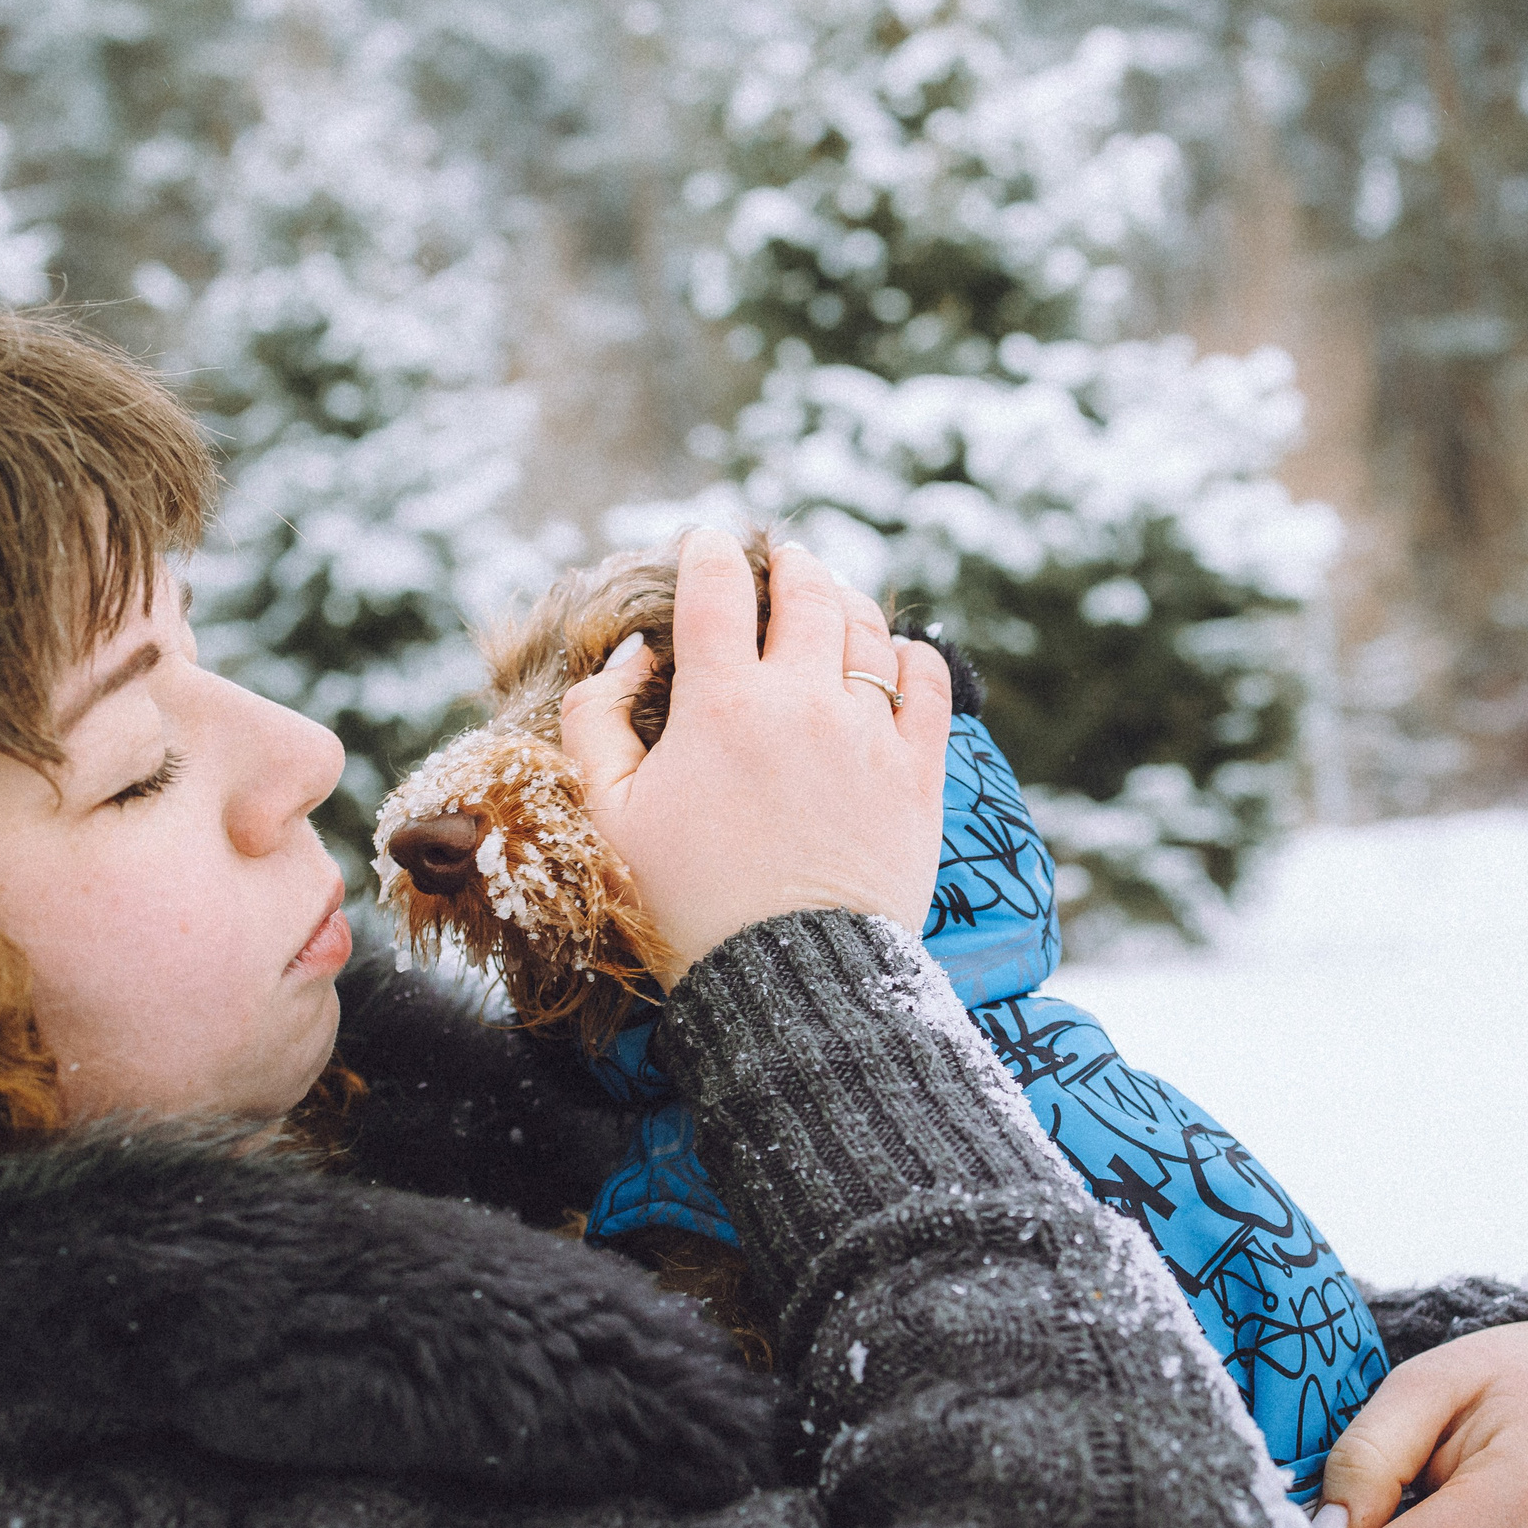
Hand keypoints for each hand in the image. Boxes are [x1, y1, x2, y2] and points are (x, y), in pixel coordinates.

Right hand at [559, 530, 950, 981]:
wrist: (787, 982)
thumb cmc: (682, 906)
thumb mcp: (607, 815)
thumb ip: (597, 719)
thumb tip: (636, 653)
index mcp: (719, 704)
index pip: (715, 586)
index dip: (709, 551)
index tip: (706, 545)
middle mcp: (801, 701)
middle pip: (806, 590)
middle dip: (789, 564)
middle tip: (779, 564)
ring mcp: (868, 735)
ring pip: (869, 630)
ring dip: (847, 602)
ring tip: (832, 601)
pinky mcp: (918, 775)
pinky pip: (931, 685)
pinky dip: (914, 658)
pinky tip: (898, 659)